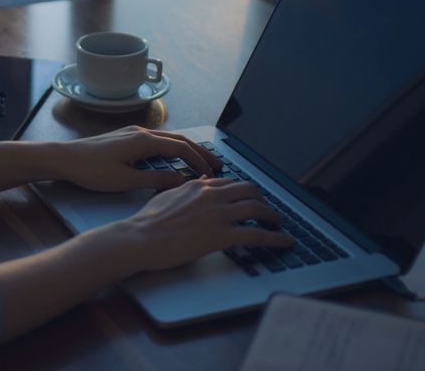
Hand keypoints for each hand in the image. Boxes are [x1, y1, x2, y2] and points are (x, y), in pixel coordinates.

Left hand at [49, 126, 221, 192]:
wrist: (64, 158)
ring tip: (200, 162)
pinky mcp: (125, 137)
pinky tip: (174, 159)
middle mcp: (141, 132)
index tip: (212, 174)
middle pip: (179, 139)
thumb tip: (181, 181)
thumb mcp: (126, 180)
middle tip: (217, 164)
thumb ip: (155, 180)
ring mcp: (133, 132)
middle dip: (200, 151)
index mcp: (143, 141)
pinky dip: (172, 148)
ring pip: (168, 138)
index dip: (199, 161)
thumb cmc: (91, 170)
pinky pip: (156, 140)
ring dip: (186, 149)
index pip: (181, 148)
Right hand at [120, 177, 293, 272]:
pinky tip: (285, 242)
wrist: (140, 238)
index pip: (230, 183)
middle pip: (249, 190)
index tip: (249, 197)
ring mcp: (218, 214)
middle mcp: (212, 195)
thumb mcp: (166, 196)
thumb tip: (199, 182)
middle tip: (267, 209)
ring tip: (279, 224)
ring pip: (257, 208)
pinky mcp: (222, 235)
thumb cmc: (147, 221)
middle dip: (262, 199)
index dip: (243, 190)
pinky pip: (257, 234)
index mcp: (198, 186)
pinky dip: (275, 238)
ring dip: (273, 217)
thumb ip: (185, 188)